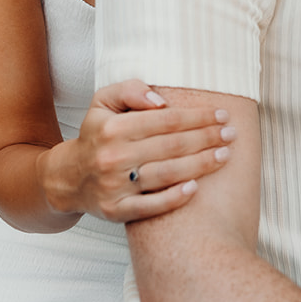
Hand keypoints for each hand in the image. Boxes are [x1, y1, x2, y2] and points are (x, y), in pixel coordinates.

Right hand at [39, 80, 234, 221]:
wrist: (69, 178)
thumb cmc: (96, 135)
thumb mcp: (102, 103)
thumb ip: (130, 90)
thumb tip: (161, 101)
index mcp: (112, 128)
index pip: (166, 120)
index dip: (197, 117)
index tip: (220, 115)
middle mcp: (113, 157)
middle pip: (172, 146)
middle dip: (207, 138)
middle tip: (231, 134)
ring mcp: (115, 187)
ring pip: (167, 174)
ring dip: (201, 165)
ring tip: (225, 155)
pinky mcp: (117, 211)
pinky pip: (152, 206)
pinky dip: (175, 198)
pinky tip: (196, 188)